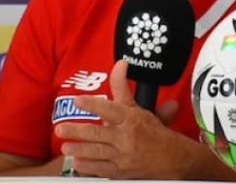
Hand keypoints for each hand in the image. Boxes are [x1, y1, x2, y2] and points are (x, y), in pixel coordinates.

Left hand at [53, 59, 193, 178]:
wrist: (174, 158)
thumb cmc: (154, 132)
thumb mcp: (139, 107)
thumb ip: (123, 87)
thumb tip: (120, 65)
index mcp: (131, 119)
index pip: (110, 108)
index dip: (93, 104)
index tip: (78, 100)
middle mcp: (127, 136)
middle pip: (98, 133)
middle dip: (78, 131)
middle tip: (60, 130)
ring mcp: (124, 155)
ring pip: (97, 152)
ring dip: (80, 149)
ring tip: (66, 147)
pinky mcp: (122, 171)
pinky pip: (103, 169)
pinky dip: (89, 167)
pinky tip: (79, 163)